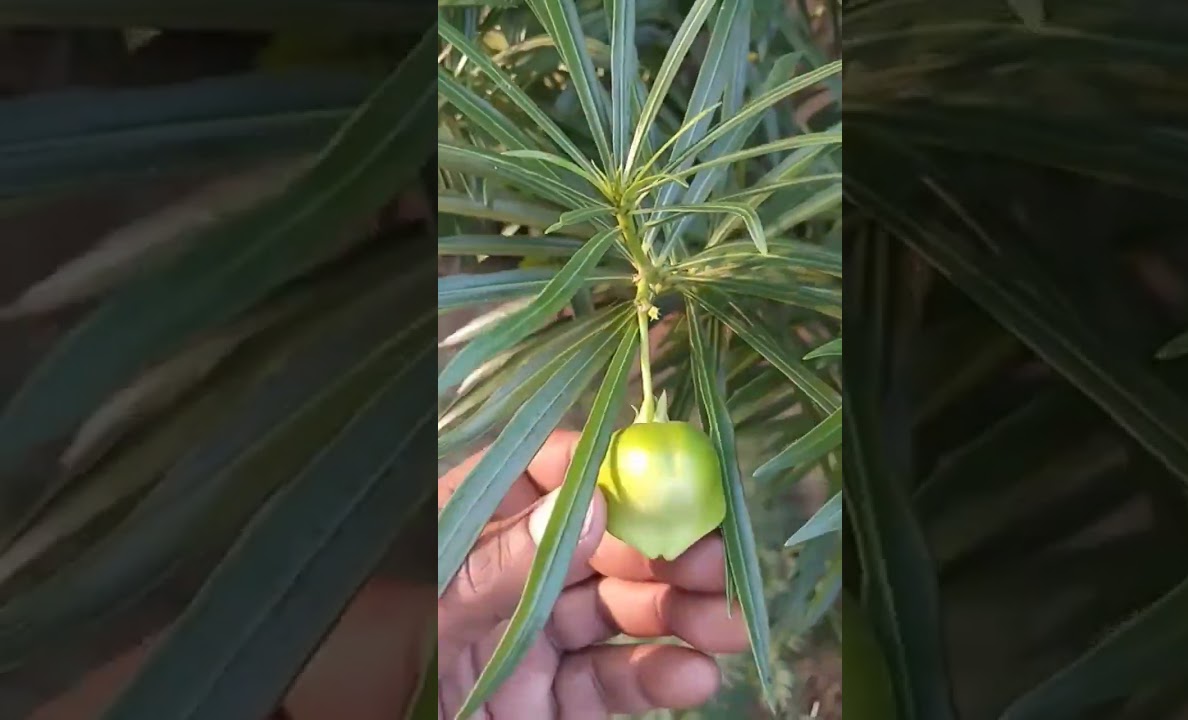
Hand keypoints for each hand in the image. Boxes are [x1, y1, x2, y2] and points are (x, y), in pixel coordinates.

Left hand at [436, 430, 748, 718]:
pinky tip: (692, 675)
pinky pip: (608, 682)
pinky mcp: (546, 701)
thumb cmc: (354, 655)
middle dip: (666, 552)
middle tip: (720, 566)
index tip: (675, 484)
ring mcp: (531, 638)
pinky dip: (655, 677)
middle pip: (604, 544)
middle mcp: (510, 572)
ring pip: (619, 613)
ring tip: (727, 625)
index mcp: (469, 524)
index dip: (616, 472)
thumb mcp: (423, 601)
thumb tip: (590, 503)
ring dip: (679, 613)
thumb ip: (501, 559)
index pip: (552, 473)